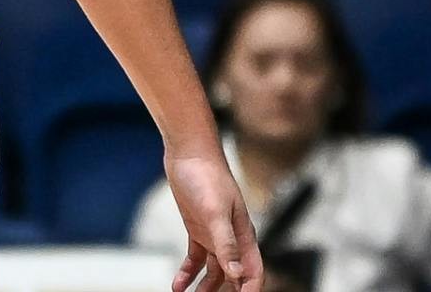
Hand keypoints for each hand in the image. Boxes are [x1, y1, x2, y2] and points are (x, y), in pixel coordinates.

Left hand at [167, 149, 262, 291]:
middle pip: (234, 275)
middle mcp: (232, 238)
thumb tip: (236, 273)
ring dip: (205, 287)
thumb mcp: (215, 211)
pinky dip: (187, 273)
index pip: (254, 271)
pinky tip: (177, 285)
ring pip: (214, 270)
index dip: (250, 289)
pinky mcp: (197, 229)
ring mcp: (214, 234)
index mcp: (244, 235)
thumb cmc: (207, 176)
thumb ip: (226, 243)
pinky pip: (195, 259)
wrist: (188, 153)